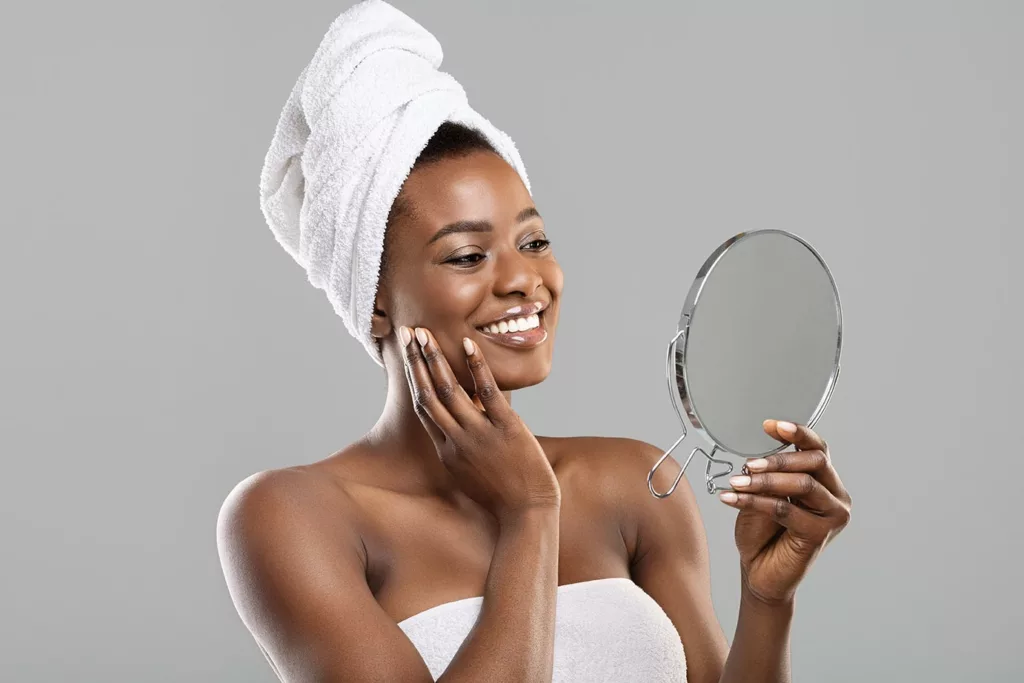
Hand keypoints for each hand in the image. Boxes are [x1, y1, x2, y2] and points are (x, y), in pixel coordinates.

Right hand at [401, 326, 560, 521]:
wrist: (526, 513)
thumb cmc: (501, 497)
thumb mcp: (469, 474)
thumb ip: (459, 451)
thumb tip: (456, 430)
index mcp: (446, 451)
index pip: (423, 407)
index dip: (413, 379)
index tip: (407, 356)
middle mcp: (456, 439)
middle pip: (428, 394)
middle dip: (416, 361)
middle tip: (408, 334)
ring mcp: (479, 433)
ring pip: (450, 390)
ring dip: (435, 359)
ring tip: (426, 333)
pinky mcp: (505, 428)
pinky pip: (487, 392)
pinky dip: (476, 367)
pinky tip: (468, 345)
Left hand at [719, 419, 851, 605]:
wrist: (759, 572)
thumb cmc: (762, 533)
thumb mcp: (762, 493)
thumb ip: (769, 474)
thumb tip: (758, 455)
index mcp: (825, 482)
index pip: (818, 449)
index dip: (797, 433)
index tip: (769, 425)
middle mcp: (836, 497)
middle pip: (815, 462)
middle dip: (778, 459)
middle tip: (749, 463)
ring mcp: (833, 516)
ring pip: (803, 484)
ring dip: (765, 481)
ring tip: (737, 482)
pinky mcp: (820, 534)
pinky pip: (787, 510)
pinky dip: (755, 501)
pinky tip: (732, 499)